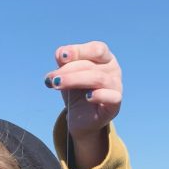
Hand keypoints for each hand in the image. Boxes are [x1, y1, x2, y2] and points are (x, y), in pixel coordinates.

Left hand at [44, 41, 121, 167]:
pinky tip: (87, 97)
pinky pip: (112, 97)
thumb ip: (65, 63)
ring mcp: (116, 87)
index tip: (60, 57)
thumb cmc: (77, 91)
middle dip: (68, 70)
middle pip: (92, 65)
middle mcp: (113, 70)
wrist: (81, 119)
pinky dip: (99, 95)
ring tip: (57, 84)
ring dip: (75, 80)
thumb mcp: (68, 74)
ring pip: (99, 78)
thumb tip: (60, 54)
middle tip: (52, 78)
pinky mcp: (114, 106)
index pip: (96, 49)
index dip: (78, 51)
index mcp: (104, 58)